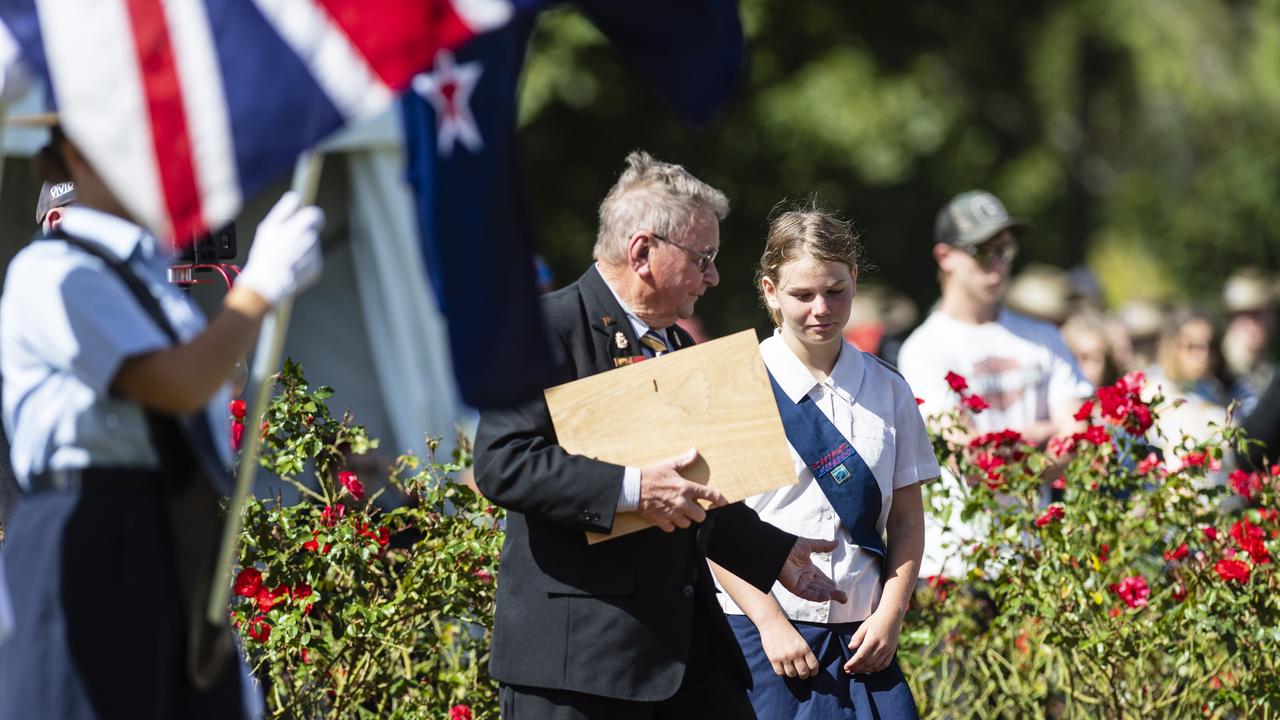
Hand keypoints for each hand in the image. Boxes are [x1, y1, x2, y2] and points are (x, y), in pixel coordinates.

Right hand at [236, 191, 324, 305]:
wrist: (268, 284)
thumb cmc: (265, 254)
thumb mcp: (269, 227)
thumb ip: (285, 210)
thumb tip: (295, 196)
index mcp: (301, 227)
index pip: (315, 214)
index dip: (310, 216)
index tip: (304, 219)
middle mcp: (312, 241)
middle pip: (312, 232)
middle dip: (302, 235)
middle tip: (287, 242)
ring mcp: (316, 257)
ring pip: (312, 247)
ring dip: (302, 249)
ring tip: (286, 257)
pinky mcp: (317, 270)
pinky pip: (312, 261)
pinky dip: (303, 263)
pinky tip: (291, 266)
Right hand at [637, 449, 726, 531]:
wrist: (633, 488)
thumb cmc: (651, 476)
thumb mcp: (669, 466)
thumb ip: (685, 461)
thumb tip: (695, 452)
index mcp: (686, 488)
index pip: (710, 495)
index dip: (719, 500)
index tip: (723, 503)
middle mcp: (682, 502)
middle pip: (701, 516)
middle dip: (698, 512)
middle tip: (692, 507)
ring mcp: (672, 513)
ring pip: (687, 523)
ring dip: (684, 518)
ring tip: (677, 510)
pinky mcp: (662, 521)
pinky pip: (672, 528)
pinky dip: (671, 524)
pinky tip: (667, 515)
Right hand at [758, 616, 818, 678]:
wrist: (772, 622)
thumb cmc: (787, 630)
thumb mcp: (800, 640)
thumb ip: (804, 652)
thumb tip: (808, 667)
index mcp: (804, 648)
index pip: (813, 665)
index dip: (813, 672)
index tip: (811, 672)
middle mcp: (795, 653)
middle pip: (803, 672)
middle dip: (803, 675)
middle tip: (801, 674)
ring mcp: (784, 656)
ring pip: (791, 674)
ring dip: (792, 674)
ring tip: (791, 669)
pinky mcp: (774, 658)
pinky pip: (780, 672)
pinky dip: (782, 672)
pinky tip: (782, 667)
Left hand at [778, 537, 846, 603]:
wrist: (777, 549)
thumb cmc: (789, 545)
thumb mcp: (809, 545)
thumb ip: (823, 546)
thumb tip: (836, 543)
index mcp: (808, 568)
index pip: (821, 578)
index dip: (830, 583)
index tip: (838, 587)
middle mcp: (805, 577)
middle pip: (821, 587)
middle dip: (833, 592)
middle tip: (844, 597)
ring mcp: (800, 583)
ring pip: (817, 591)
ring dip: (829, 595)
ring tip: (840, 597)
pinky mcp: (794, 587)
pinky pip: (808, 594)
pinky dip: (817, 596)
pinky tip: (827, 597)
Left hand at [843, 609, 900, 674]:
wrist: (892, 616)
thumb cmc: (876, 620)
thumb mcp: (863, 626)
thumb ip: (857, 637)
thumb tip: (850, 647)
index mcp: (872, 639)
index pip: (861, 655)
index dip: (853, 663)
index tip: (845, 667)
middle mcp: (881, 646)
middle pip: (867, 662)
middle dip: (856, 668)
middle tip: (848, 671)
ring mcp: (888, 650)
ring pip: (875, 666)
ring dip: (865, 670)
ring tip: (856, 671)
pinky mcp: (892, 652)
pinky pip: (884, 665)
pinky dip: (875, 669)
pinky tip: (868, 669)